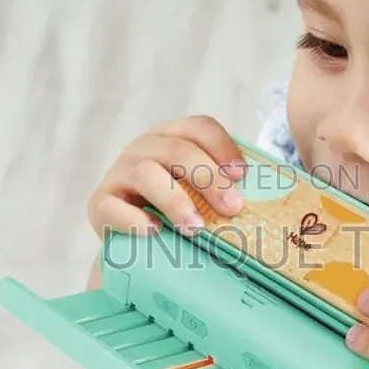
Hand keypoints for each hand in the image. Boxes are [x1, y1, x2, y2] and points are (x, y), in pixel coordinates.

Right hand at [85, 114, 247, 239]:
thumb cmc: (175, 212)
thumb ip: (222, 188)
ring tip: (196, 228)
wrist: (132, 240)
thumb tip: (269, 201)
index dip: (222, 146)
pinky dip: (135, 220)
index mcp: (171, 137)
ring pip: (146, 173)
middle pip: (178, 150)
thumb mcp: (197, 192)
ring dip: (175, 201)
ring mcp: (119, 174)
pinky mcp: (99, 203)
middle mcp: (143, 148)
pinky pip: (112, 206)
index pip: (199, 127)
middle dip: (209, 178)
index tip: (242, 175)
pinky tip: (154, 232)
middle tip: (232, 208)